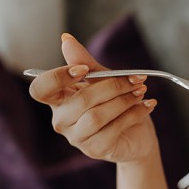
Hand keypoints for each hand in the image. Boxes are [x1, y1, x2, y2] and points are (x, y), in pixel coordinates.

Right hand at [28, 33, 158, 163]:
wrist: (138, 135)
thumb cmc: (116, 105)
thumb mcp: (104, 81)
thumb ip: (85, 64)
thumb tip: (66, 39)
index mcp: (58, 99)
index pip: (41, 89)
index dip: (58, 77)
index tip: (84, 70)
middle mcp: (61, 120)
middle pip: (81, 100)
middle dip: (112, 86)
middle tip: (136, 79)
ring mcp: (76, 138)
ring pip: (96, 116)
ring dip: (124, 100)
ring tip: (141, 91)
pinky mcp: (95, 149)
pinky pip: (113, 129)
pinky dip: (133, 114)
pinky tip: (147, 106)